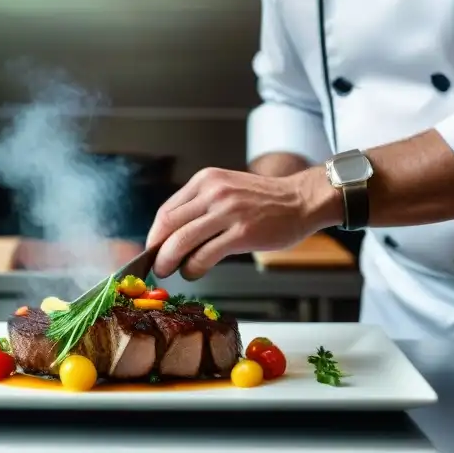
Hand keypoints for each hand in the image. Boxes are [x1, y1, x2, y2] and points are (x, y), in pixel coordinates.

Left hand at [147, 166, 341, 279]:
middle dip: (156, 251)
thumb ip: (201, 206)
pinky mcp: (243, 233)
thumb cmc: (264, 201)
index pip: (167, 210)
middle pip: (168, 225)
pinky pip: (205, 254)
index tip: (152, 250)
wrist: (301, 200)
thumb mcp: (227, 189)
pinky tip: (193, 272)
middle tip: (156, 266)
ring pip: (182, 240)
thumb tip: (171, 236)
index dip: (154, 235)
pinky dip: (193, 268)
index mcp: (206, 180)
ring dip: (169, 261)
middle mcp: (214, 192)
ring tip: (169, 271)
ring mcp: (229, 212)